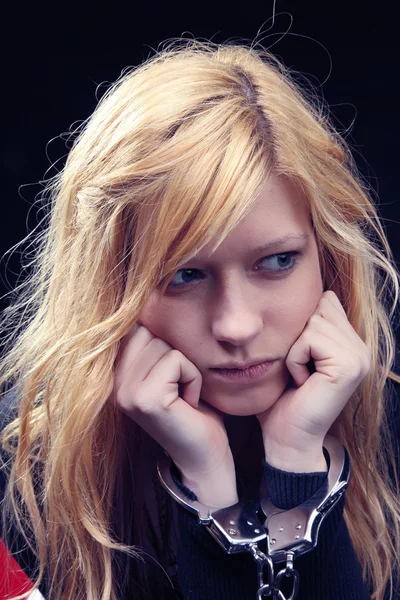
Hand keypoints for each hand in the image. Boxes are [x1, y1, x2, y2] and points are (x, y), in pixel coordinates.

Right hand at [112, 324, 237, 506]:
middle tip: (178, 388)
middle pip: (150, 332)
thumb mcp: (165, 370)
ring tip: (182, 395)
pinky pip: (177, 360)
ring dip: (186, 367)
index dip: (161, 340)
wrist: (203, 457)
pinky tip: (188, 403)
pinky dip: (193, 378)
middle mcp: (112, 382)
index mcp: (112, 373)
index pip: (134, 326)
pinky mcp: (145, 398)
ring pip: (165, 345)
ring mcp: (125, 391)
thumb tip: (147, 300)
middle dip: (175, 355)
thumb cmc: (191, 410)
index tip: (171, 370)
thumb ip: (150, 344)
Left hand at [256, 291, 370, 471]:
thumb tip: (305, 292)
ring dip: (295, 350)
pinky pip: (309, 339)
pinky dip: (295, 359)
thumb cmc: (283, 398)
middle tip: (300, 370)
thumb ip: (306, 326)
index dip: (301, 325)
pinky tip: (302, 382)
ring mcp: (359, 356)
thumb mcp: (295, 353)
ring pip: (312, 322)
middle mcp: (361, 348)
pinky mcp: (349, 365)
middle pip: (319, 307)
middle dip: (298, 336)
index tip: (301, 359)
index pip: (325, 301)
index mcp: (351, 343)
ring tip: (301, 376)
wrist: (287, 439)